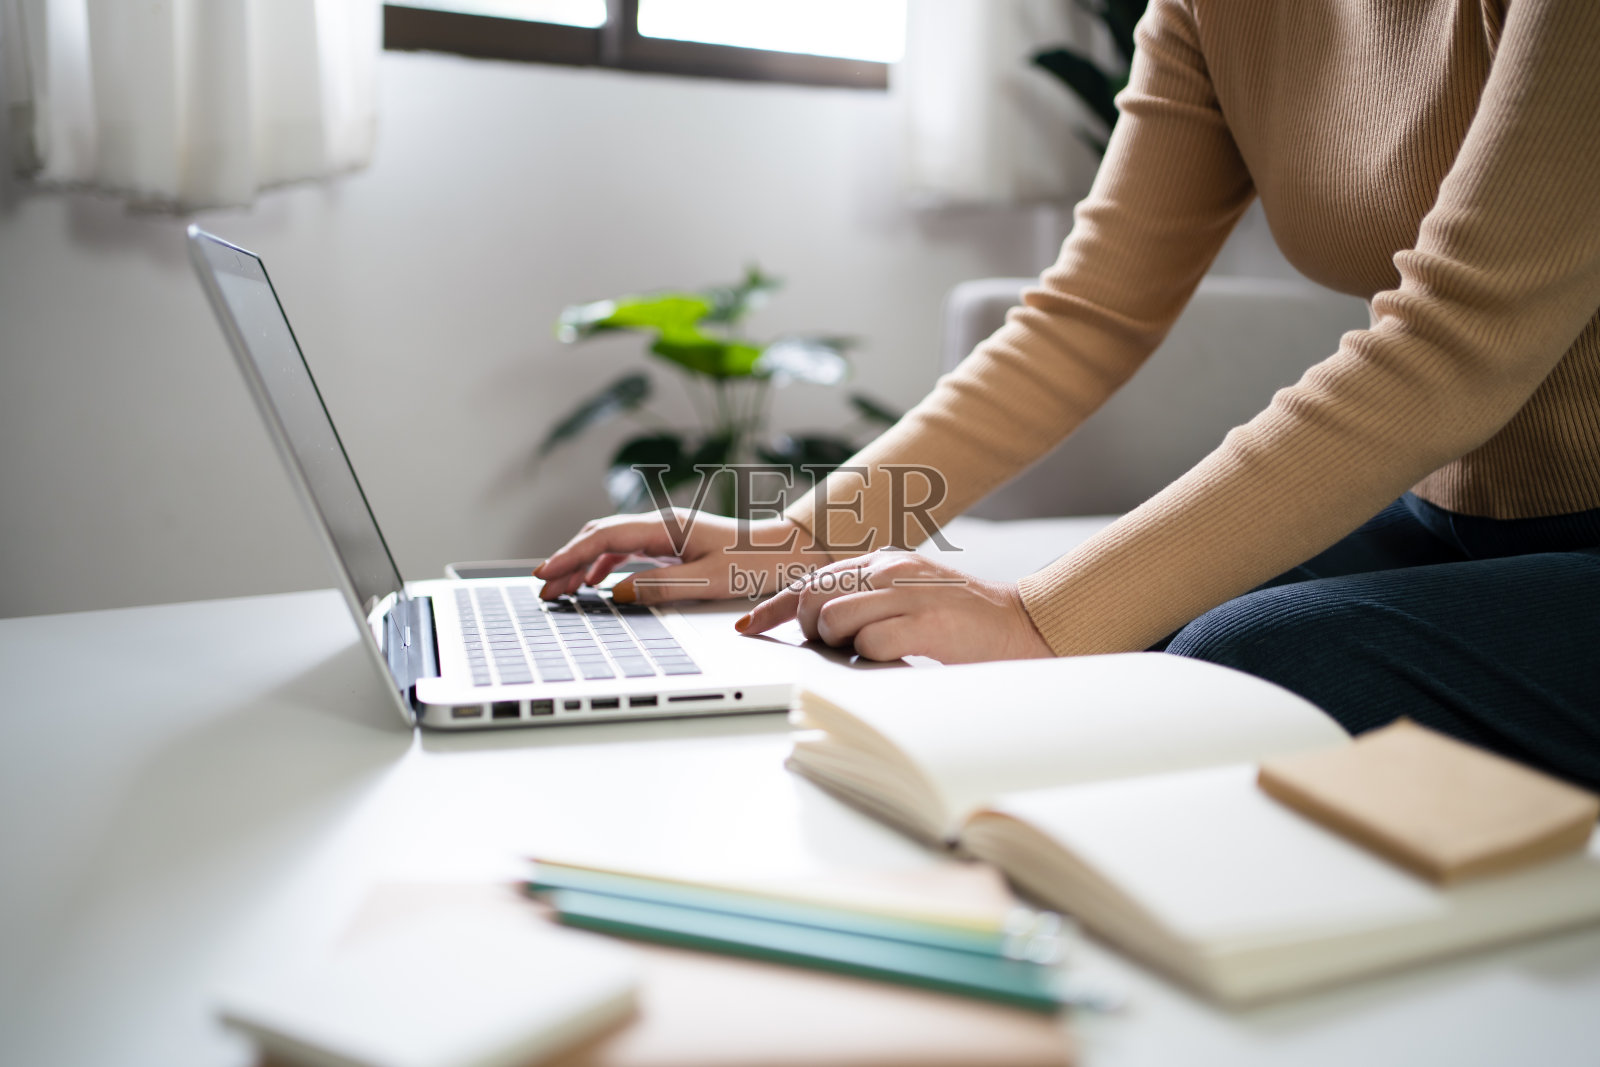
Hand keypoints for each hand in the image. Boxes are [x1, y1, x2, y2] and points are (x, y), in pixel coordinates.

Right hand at [535, 510, 827, 603]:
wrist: (786, 550)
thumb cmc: (754, 563)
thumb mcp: (709, 581)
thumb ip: (662, 587)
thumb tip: (619, 592)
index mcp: (666, 527)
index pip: (604, 538)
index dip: (569, 556)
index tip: (544, 573)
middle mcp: (662, 524)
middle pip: (599, 536)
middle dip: (566, 561)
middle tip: (542, 587)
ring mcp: (666, 532)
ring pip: (610, 542)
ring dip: (581, 563)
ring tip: (560, 589)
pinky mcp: (672, 542)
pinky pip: (626, 548)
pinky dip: (603, 563)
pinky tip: (594, 581)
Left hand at [738, 549, 1054, 663]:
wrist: (1023, 627)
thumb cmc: (963, 621)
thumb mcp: (909, 595)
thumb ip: (867, 600)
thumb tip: (816, 622)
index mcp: (883, 561)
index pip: (811, 578)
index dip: (774, 606)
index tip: (750, 625)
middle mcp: (890, 570)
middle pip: (812, 597)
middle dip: (811, 629)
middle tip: (839, 646)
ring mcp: (906, 594)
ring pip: (834, 619)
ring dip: (843, 645)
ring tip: (877, 650)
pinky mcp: (923, 623)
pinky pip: (868, 645)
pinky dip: (873, 659)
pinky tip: (899, 657)